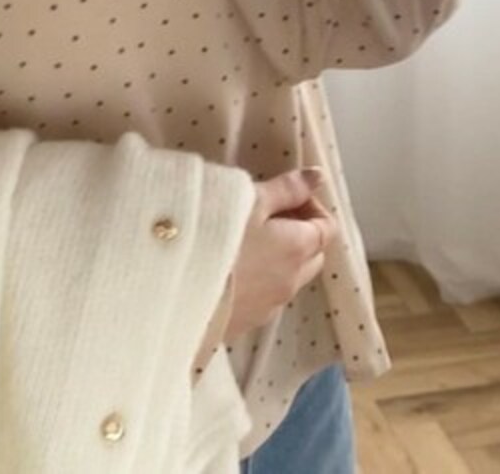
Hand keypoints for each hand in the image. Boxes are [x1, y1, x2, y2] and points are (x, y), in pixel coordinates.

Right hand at [224, 167, 338, 343]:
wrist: (172, 289)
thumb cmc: (213, 235)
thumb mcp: (249, 199)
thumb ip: (287, 188)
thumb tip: (318, 177)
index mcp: (298, 249)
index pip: (327, 227)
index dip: (310, 206)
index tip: (284, 196)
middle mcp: (291, 283)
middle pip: (312, 255)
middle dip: (299, 232)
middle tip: (266, 214)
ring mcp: (269, 307)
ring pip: (288, 278)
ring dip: (278, 258)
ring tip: (242, 239)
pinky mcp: (245, 323)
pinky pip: (265, 296)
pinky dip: (258, 279)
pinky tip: (229, 267)